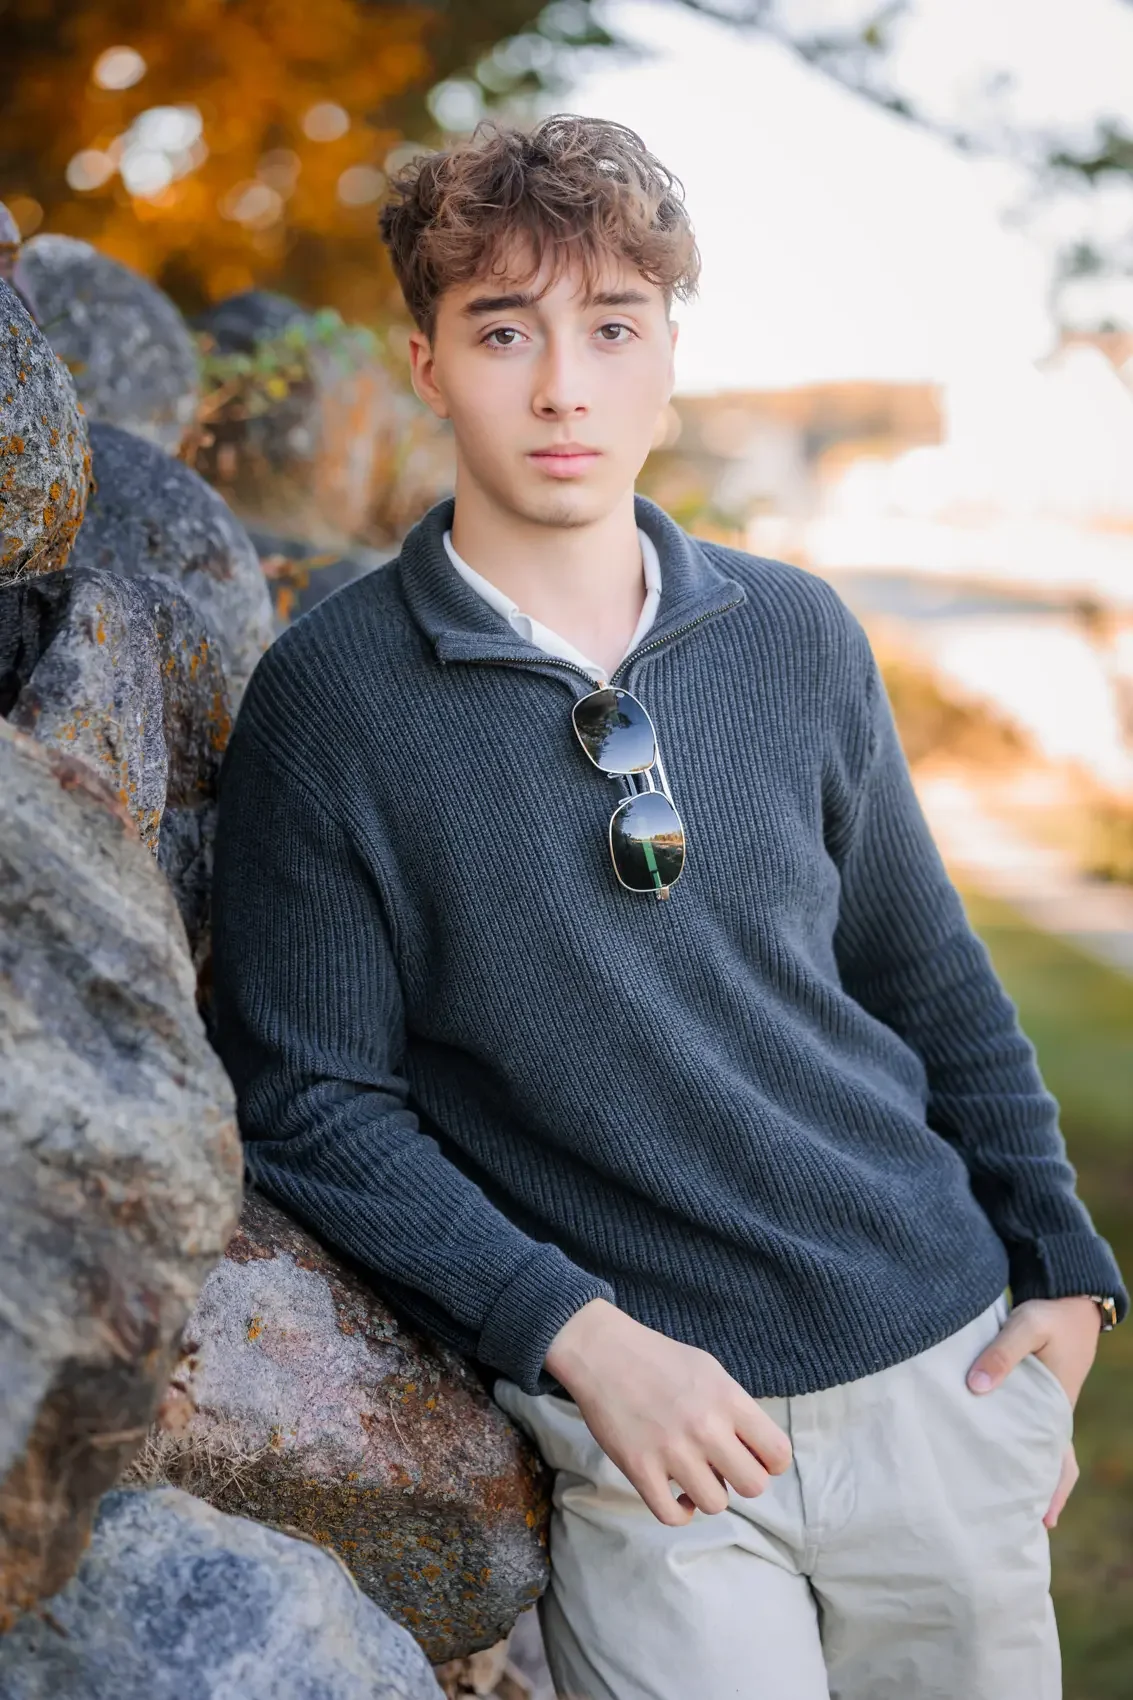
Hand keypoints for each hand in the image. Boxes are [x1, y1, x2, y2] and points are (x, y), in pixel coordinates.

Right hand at [545, 1299, 791, 1526]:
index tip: (754, 1457)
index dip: (770, 1462)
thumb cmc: (660, 1359)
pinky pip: (673, 1516)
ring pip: (715, 1504)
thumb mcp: (710, 1371)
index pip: (778, 1453)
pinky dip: (680, 1511)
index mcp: (727, 1399)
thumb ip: (736, 1409)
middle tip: (722, 1467)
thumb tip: (756, 1452)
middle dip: (741, 1480)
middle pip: (753, 1486)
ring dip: (708, 1493)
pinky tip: (677, 1493)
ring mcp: (671, 1451)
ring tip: (694, 1474)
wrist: (603, 1352)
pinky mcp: (639, 1469)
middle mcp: (705, 1427)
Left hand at [966, 1295, 1100, 1528]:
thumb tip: (975, 1390)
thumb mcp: (1027, 1327)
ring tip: (991, 1504)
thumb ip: (1001, 1355)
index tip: (1038, 1525)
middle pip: (1047, 1468)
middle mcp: (1052, 1416)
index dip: (1049, 1495)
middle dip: (1031, 1497)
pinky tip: (983, 1453)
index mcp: (1056, 1410)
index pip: (1058, 1464)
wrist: (1067, 1298)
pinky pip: (1020, 1429)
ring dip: (1018, 1474)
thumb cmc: (1050, 1316)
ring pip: (1033, 1452)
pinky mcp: (1027, 1395)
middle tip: (1009, 1530)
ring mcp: (1041, 1408)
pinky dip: (1008, 1446)